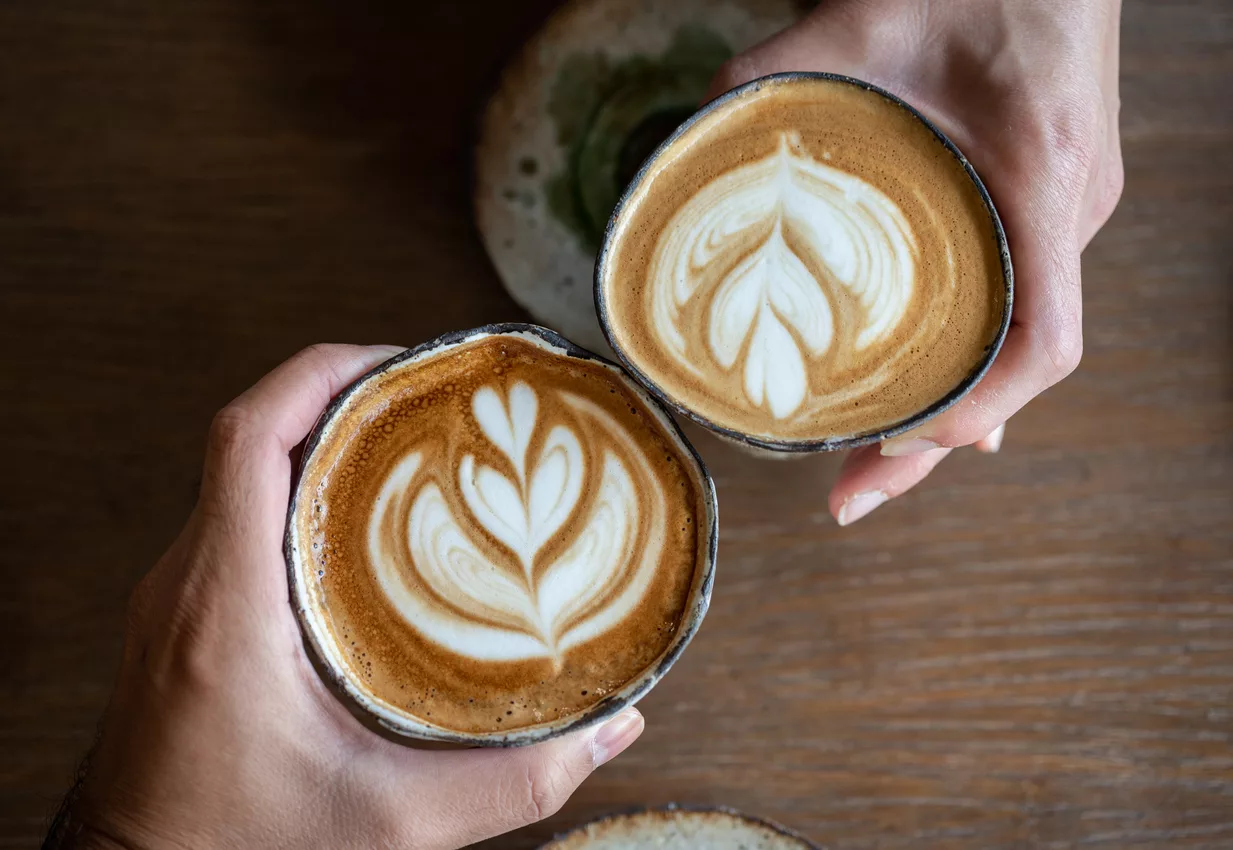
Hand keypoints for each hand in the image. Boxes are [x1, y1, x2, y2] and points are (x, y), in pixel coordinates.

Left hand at [47, 345, 643, 849]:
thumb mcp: (389, 824)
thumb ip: (511, 784)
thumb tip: (606, 731)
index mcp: (227, 605)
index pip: (248, 435)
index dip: (321, 372)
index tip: (398, 361)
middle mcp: (189, 583)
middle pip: (250, 434)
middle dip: (341, 393)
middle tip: (431, 394)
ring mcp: (179, 597)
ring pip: (240, 472)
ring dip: (319, 438)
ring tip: (409, 439)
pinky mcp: (185, 617)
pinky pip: (237, 514)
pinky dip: (298, 488)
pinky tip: (364, 519)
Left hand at [710, 0, 1122, 524]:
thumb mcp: (855, 17)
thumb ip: (764, 78)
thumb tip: (677, 152)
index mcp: (1042, 175)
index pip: (1044, 340)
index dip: (976, 411)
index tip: (900, 443)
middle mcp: (1073, 209)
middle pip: (1021, 367)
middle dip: (937, 445)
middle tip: (850, 497)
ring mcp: (1072, 210)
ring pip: (1020, 342)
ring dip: (952, 410)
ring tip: (873, 466)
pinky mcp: (1054, 201)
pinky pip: (1019, 302)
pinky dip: (970, 358)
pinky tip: (925, 392)